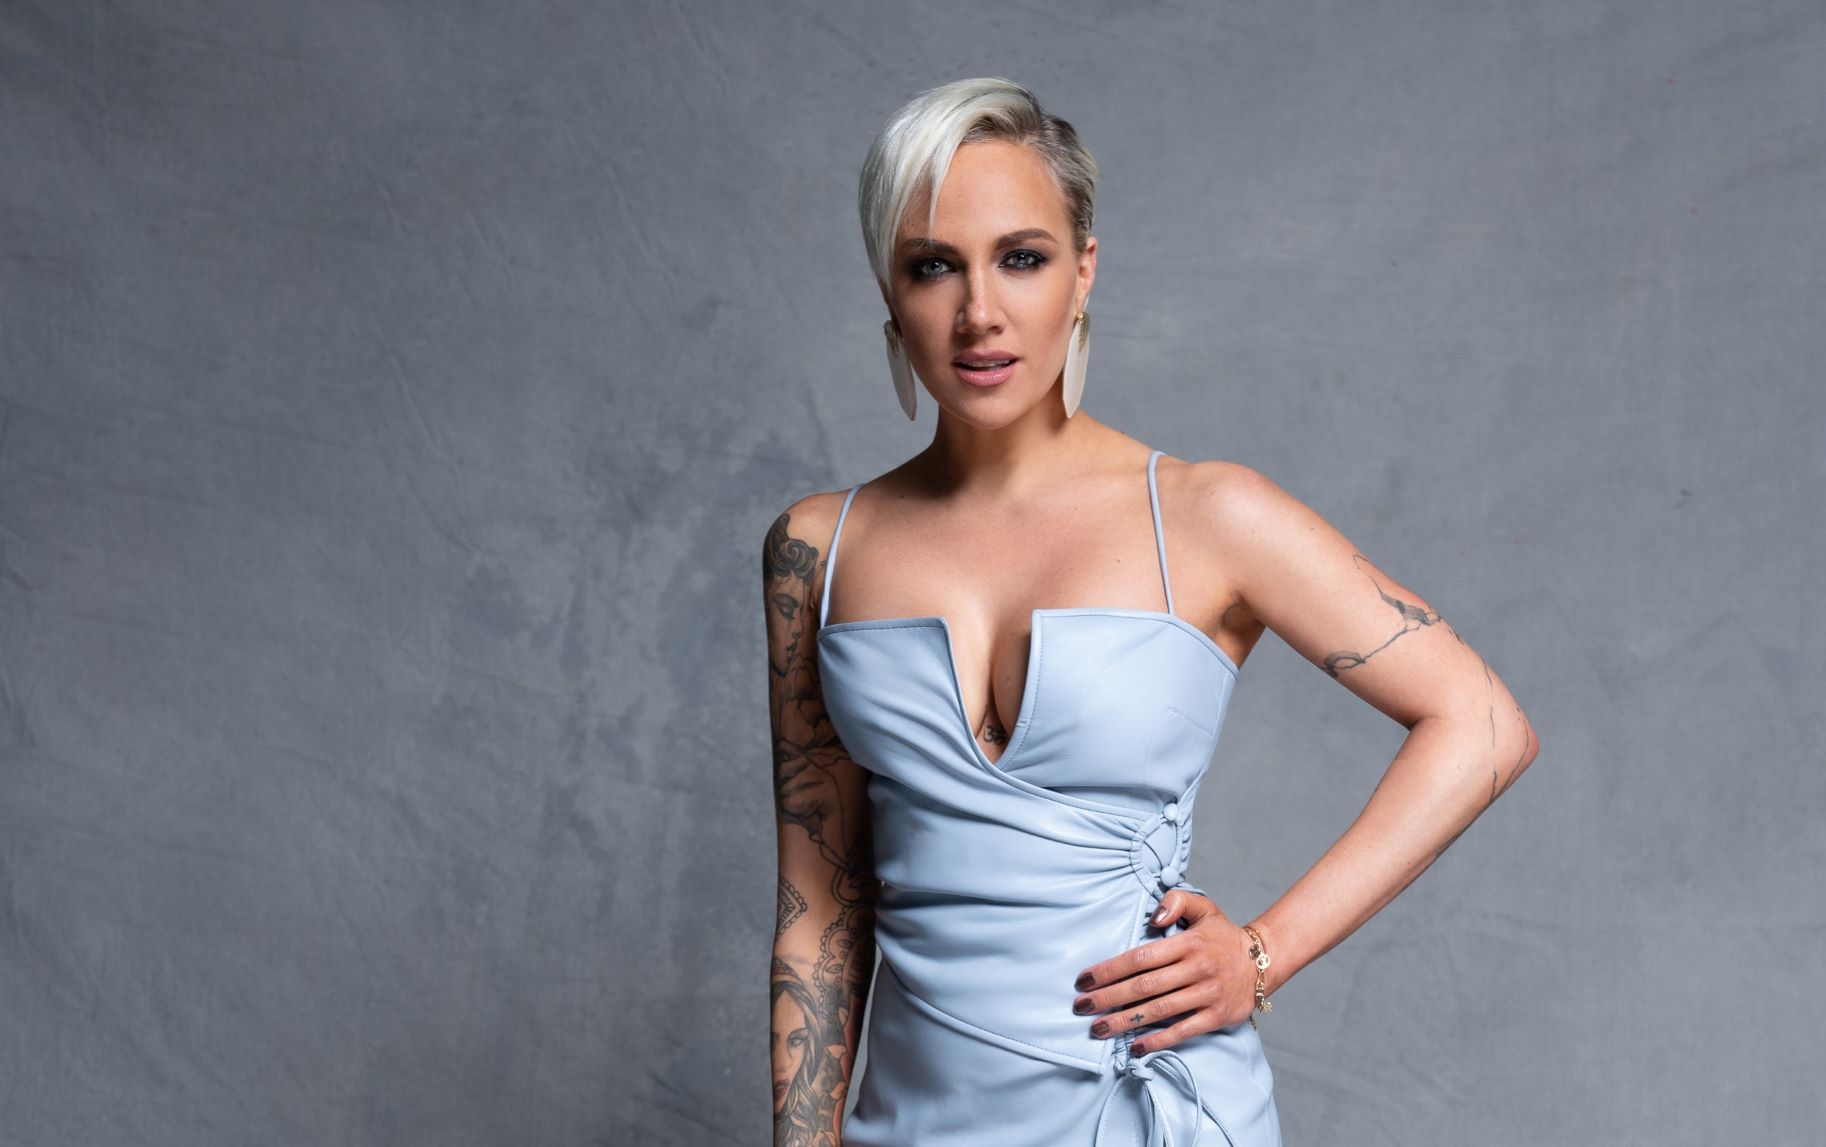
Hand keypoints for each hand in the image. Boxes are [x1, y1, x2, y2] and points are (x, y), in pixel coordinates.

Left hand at [1069, 890, 1258, 1054]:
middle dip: (1109, 998)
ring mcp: (1207, 994)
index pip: (1141, 957)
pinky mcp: (1217, 1017)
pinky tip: (1135, 1046)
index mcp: (1188, 943)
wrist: (1264, 961)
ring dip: (1125, 1021)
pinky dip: (1158, 1040)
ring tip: (1098, 1029)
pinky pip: (1183, 1031)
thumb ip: (1176, 902)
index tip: (1085, 979)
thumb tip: (1153, 917)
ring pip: (1159, 1011)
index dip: (1111, 969)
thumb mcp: (1203, 907)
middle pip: (1144, 986)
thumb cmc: (1222, 935)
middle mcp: (1196, 969)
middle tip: (1081, 1006)